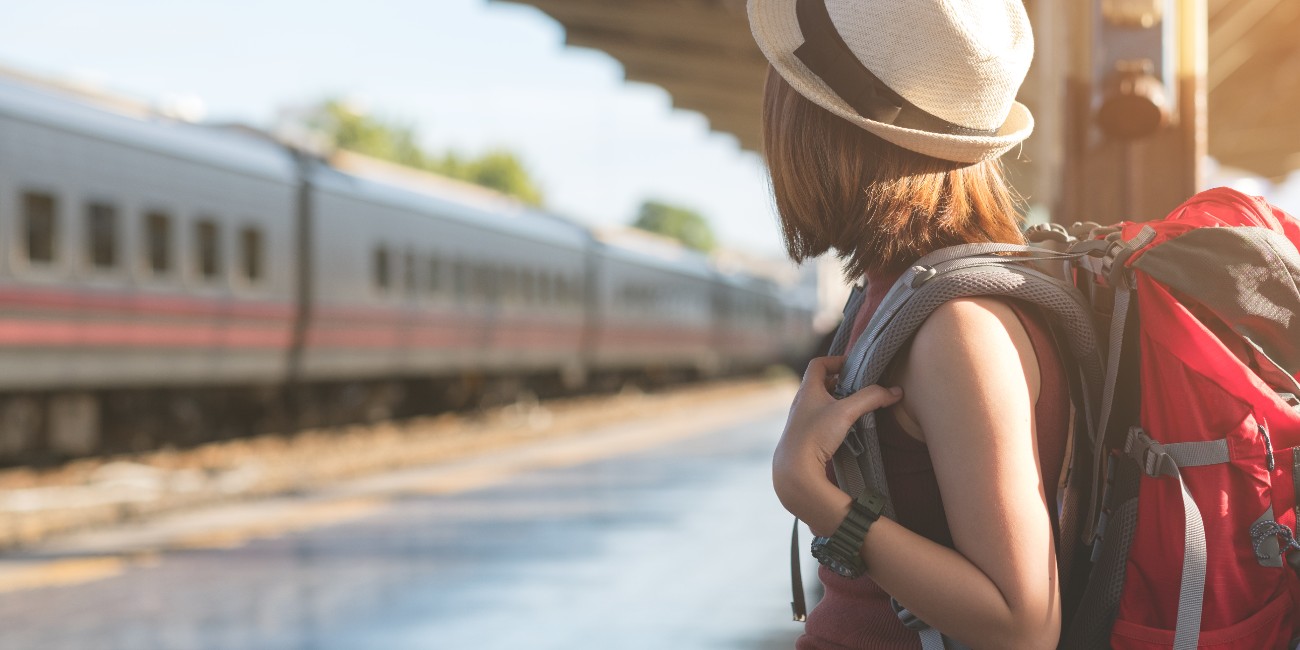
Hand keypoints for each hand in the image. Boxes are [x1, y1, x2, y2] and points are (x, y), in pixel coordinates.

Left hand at [773, 356, 901, 525]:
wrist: (795, 470)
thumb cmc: (815, 436)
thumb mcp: (846, 412)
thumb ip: (871, 398)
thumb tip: (895, 391)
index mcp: (807, 390)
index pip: (818, 364)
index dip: (835, 360)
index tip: (853, 366)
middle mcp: (801, 403)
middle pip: (820, 383)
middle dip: (841, 383)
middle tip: (860, 388)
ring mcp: (801, 421)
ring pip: (821, 403)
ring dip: (839, 402)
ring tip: (857, 408)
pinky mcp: (805, 438)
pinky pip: (821, 421)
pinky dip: (835, 420)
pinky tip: (847, 430)